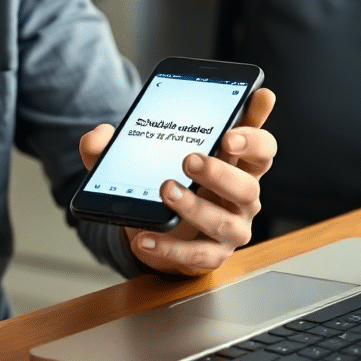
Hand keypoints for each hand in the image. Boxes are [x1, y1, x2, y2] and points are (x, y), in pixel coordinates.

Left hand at [79, 87, 275, 276]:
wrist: (156, 227)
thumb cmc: (163, 180)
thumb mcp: (142, 157)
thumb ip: (120, 141)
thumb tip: (100, 135)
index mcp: (235, 164)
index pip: (260, 146)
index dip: (256, 130)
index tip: (252, 106)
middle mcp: (241, 196)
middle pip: (248, 184)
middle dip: (221, 171)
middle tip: (190, 158)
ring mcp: (231, 227)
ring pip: (224, 221)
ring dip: (194, 206)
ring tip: (166, 191)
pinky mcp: (212, 254)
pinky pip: (196, 254)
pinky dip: (169, 248)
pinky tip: (145, 238)